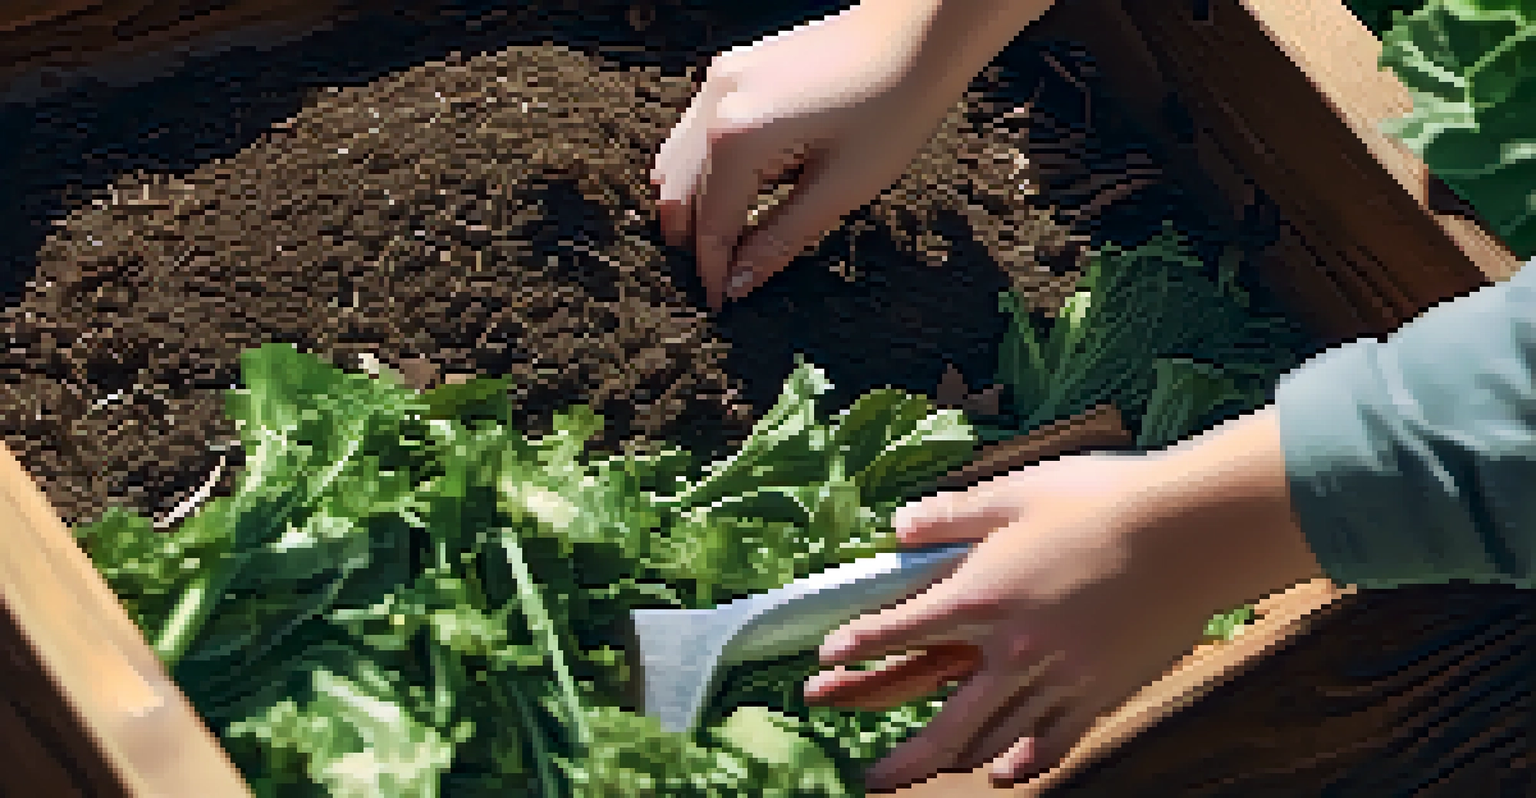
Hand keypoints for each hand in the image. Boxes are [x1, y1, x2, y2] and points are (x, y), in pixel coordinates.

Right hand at [651, 3, 964, 309]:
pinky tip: (732, 193)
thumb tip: (740, 282)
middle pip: (680, 193)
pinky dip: (703, 169)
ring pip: (678, 160)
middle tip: (722, 280)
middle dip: (696, 242)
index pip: (710, 223)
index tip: (723, 304)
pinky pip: (696, 131)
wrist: (919, 34)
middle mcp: (716, 102)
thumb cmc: (893, 106)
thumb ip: (779, 239)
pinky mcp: (734, 69)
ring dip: (694, 206)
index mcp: (738, 136)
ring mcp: (720, 80)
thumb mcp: (839, 189)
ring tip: (724, 243)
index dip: (715, 271)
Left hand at [804, 409, 1323, 790]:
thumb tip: (900, 527)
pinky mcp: (1100, 693)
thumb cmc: (1103, 499)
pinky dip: (1020, 763)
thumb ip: (953, 515)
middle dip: (897, 755)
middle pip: (940, 721)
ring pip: (991, 741)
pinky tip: (1000, 774)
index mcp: (982, 595)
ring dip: (947, 764)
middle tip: (863, 777)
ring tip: (916, 775)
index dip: (858, 648)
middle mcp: (1012, 650)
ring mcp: (1059, 679)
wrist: (1192, 532)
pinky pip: (1052, 743)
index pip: (900, 632)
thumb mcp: (1016, 493)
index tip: (824, 660)